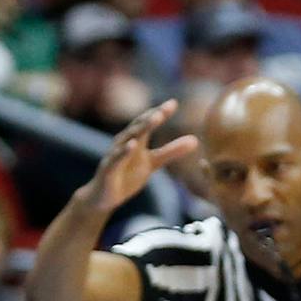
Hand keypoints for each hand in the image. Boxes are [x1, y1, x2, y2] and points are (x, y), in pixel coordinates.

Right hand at [84, 100, 198, 212]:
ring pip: (128, 139)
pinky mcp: (109, 169)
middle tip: (164, 109)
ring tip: (154, 119)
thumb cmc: (127, 176)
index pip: (148, 123)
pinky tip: (132, 145)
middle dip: (151, 117)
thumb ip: (171, 151)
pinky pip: (117, 159)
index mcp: (136, 141)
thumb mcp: (153, 163)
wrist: (105, 197)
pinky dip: (124, 151)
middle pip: (138, 128)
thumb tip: (195, 140)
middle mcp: (124, 144)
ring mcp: (115, 155)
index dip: (160, 113)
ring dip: (140, 129)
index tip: (173, 102)